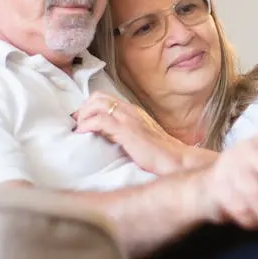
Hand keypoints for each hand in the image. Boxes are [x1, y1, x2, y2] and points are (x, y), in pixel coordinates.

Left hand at [74, 92, 208, 173]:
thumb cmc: (161, 156)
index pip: (105, 98)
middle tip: (79, 126)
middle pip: (98, 97)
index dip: (89, 107)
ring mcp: (129, 120)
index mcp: (134, 112)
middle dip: (83, 109)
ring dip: (83, 116)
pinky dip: (87, 125)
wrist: (178, 161)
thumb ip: (127, 134)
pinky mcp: (127, 131)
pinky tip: (83, 134)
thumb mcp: (142, 139)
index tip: (82, 122)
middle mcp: (131, 111)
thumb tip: (107, 138)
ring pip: (97, 104)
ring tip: (80, 130)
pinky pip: (100, 120)